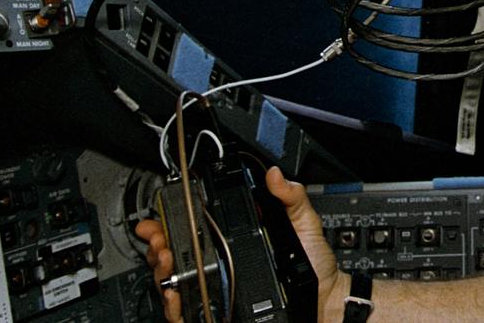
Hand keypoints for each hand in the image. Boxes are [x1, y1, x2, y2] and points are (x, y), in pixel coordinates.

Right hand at [134, 166, 339, 322]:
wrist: (324, 298)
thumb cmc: (315, 263)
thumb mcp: (304, 223)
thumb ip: (291, 197)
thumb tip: (274, 175)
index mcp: (237, 238)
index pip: (196, 226)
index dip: (173, 219)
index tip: (161, 216)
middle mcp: (223, 262)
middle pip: (179, 252)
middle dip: (160, 243)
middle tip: (160, 240)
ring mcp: (221, 286)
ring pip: (177, 280)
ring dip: (164, 269)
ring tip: (167, 259)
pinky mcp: (222, 310)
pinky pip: (190, 311)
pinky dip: (176, 304)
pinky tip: (176, 293)